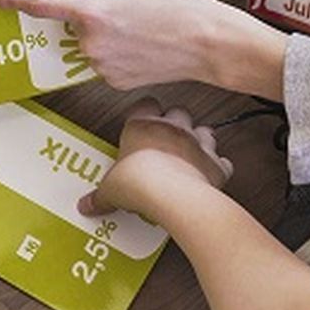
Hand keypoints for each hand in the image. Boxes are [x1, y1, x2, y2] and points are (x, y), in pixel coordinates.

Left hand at [0, 0, 285, 96]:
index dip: (11, 0)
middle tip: (127, 11)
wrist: (211, 45)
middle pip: (73, 24)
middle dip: (91, 15)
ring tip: (142, 28)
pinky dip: (116, 52)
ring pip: (89, 43)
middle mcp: (90, 42)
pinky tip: (144, 46)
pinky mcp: (112, 81)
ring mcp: (100, 65)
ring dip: (105, 34)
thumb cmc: (179, 8)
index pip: (40, 5)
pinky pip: (103, 61)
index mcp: (92, 11)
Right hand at [85, 100, 233, 222]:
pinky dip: (218, 167)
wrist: (172, 195)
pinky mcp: (215, 163)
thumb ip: (99, 196)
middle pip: (178, 111)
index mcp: (143, 126)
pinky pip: (222, 161)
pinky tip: (210, 175)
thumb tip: (87, 205)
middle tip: (165, 138)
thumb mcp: (110, 190)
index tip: (139, 121)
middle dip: (175, 122)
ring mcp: (197, 143)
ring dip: (199, 139)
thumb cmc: (140, 182)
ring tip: (190, 153)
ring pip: (205, 130)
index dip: (144, 110)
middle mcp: (173, 128)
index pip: (145, 104)